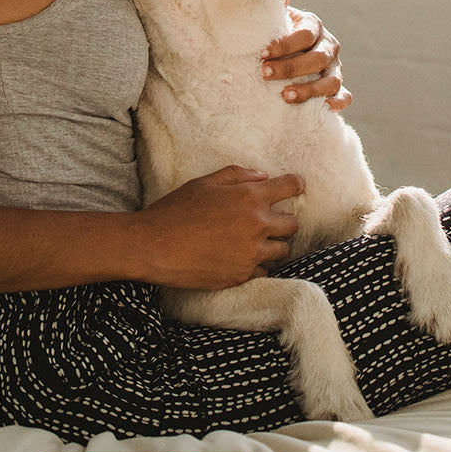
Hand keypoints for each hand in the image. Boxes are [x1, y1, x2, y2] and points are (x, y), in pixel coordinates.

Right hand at [136, 166, 303, 288]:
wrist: (154, 246)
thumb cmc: (176, 210)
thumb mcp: (204, 183)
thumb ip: (237, 175)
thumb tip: (262, 176)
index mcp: (249, 197)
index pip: (290, 187)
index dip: (296, 185)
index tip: (297, 186)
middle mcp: (257, 225)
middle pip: (293, 225)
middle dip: (285, 221)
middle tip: (270, 221)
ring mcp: (251, 253)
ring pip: (282, 251)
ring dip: (274, 245)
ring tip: (256, 242)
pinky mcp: (242, 275)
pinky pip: (264, 271)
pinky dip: (258, 265)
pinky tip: (242, 258)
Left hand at [260, 3, 352, 111]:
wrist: (288, 48)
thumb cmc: (275, 33)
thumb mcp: (273, 18)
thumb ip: (269, 11)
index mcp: (313, 25)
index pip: (304, 35)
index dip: (284, 45)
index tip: (262, 54)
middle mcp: (328, 45)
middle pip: (317, 59)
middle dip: (290, 68)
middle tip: (265, 74)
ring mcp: (335, 67)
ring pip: (331, 80)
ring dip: (309, 90)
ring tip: (285, 96)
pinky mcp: (337, 86)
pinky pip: (345, 96)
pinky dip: (337, 102)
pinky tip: (323, 108)